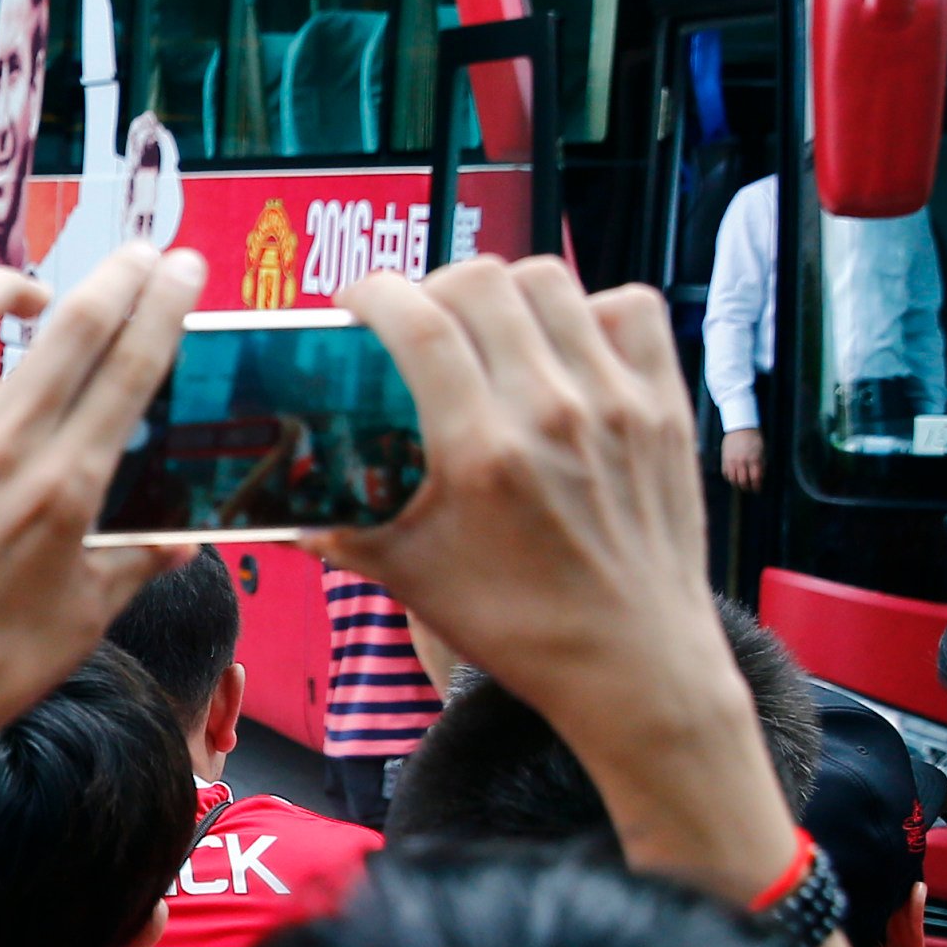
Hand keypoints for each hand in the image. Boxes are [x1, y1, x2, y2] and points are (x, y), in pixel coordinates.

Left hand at [0, 247, 201, 844]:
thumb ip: (133, 566)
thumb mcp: (82, 621)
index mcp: (64, 485)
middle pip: (70, 322)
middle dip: (117, 275)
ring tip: (24, 298)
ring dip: (4, 285)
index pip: (130, 368)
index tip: (181, 270)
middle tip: (138, 258)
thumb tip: (181, 544)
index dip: (164, 306)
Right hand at [323, 257, 798, 903]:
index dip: (373, 294)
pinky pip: (628, 307)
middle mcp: (552, 413)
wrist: (634, 665)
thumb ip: (343, 529)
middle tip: (419, 320)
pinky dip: (590, 309)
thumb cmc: (520, 628)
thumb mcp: (411, 579)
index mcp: (480, 453)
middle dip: (433, 287)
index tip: (354, 306)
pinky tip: (564, 344)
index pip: (419, 323)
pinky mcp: (665, 406)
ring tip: (487, 326)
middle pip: (482, 282)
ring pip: (550, 281)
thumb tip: (282, 505)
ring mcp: (617, 402)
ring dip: (505, 292)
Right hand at [720, 426, 764, 490]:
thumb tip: (759, 477)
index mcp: (754, 460)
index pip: (755, 479)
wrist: (741, 428)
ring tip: (741, 485)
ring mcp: (732, 461)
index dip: (757, 486)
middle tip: (749, 488)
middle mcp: (743, 462)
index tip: (757, 489)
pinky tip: (734, 477)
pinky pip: (726, 474)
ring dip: (738, 484)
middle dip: (747, 487)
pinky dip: (730, 478)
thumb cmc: (755, 439)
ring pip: (733, 479)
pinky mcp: (725, 459)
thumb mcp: (763, 452)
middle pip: (743, 481)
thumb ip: (761, 465)